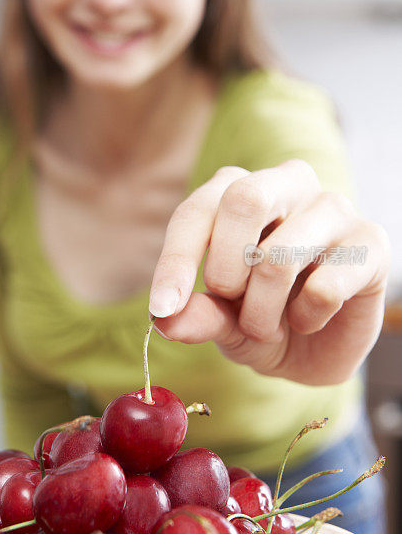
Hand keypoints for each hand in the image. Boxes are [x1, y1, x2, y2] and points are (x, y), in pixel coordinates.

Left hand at [149, 159, 389, 384]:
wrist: (317, 349)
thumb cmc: (262, 318)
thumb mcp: (221, 321)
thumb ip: (197, 315)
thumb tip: (165, 319)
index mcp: (239, 189)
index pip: (198, 210)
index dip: (175, 260)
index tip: (162, 307)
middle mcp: (287, 184)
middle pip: (243, 199)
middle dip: (225, 270)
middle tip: (230, 302)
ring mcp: (333, 207)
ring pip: (280, 256)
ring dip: (262, 311)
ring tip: (266, 326)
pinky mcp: (371, 241)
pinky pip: (325, 287)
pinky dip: (306, 319)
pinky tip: (309, 320)